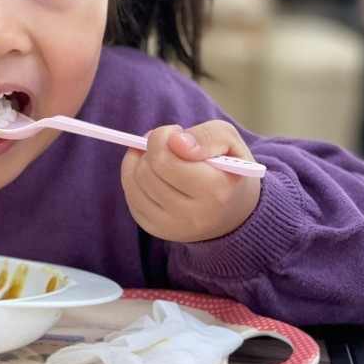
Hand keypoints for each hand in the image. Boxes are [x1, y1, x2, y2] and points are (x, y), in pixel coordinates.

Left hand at [120, 120, 261, 241]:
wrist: (234, 210)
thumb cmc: (229, 169)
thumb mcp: (230, 142)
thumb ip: (207, 135)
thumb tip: (175, 142)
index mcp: (215, 192)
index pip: (165, 161)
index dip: (163, 137)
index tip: (176, 134)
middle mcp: (192, 216)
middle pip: (145, 171)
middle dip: (152, 149)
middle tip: (169, 145)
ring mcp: (171, 227)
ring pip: (133, 182)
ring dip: (141, 161)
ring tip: (162, 157)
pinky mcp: (156, 229)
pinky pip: (130, 195)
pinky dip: (134, 176)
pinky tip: (153, 172)